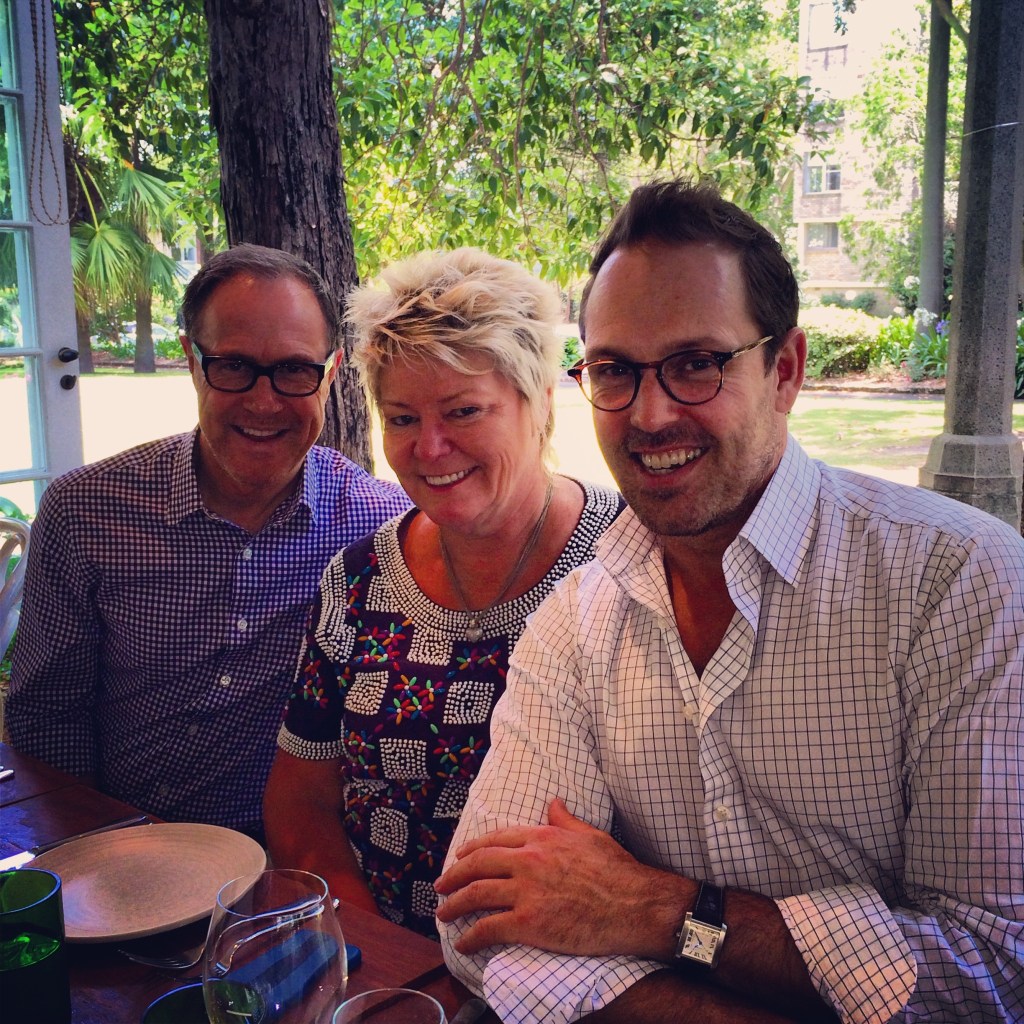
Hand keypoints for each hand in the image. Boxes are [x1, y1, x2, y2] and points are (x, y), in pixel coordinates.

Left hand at [435, 798, 691, 957]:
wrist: (635, 905)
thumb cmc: (618, 870)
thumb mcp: (590, 834)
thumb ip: (565, 819)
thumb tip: (554, 801)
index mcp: (542, 837)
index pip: (496, 840)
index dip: (473, 849)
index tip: (460, 857)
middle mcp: (528, 860)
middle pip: (478, 864)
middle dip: (454, 875)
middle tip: (441, 885)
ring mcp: (527, 892)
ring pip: (477, 894)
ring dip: (455, 904)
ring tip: (444, 912)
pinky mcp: (530, 923)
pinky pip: (490, 929)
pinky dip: (472, 937)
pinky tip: (463, 943)